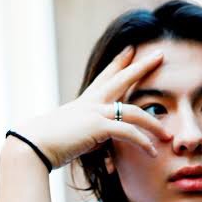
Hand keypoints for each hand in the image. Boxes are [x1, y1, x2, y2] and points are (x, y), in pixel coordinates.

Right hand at [4, 45, 170, 168]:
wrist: (34, 145)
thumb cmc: (47, 144)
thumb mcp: (71, 136)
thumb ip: (87, 135)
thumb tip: (94, 142)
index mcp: (83, 103)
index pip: (104, 78)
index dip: (118, 64)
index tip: (130, 50)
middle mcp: (91, 103)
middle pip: (121, 79)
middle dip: (141, 67)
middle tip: (158, 56)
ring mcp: (95, 112)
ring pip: (133, 111)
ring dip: (153, 124)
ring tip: (167, 135)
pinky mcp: (98, 127)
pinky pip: (129, 132)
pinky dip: (142, 143)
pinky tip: (152, 152)